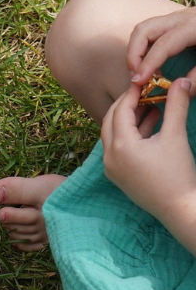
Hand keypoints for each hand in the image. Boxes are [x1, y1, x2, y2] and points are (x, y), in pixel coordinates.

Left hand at [101, 77, 195, 225]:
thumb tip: (181, 81)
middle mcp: (109, 156)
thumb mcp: (176, 137)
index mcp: (120, 145)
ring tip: (151, 106)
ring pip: (114, 134)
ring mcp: (111, 167)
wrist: (178, 209)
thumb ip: (176, 106)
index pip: (120, 110)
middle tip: (144, 92)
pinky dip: (130, 135)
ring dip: (129, 119)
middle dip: (127, 105)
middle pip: (111, 120)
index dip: (132, 94)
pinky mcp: (117, 175)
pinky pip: (118, 148)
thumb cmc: (178, 174)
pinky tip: (150, 125)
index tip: (144, 82)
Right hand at [126, 8, 195, 85]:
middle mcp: (182, 17)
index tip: (138, 82)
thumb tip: (180, 92)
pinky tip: (154, 65)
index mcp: (194, 26)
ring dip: (137, 50)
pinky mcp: (179, 22)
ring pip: (145, 29)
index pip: (162, 44)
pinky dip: (146, 48)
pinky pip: (153, 32)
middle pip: (144, 30)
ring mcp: (179, 17)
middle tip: (136, 76)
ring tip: (142, 71)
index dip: (148, 64)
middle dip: (134, 54)